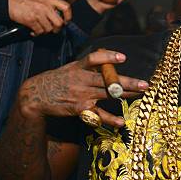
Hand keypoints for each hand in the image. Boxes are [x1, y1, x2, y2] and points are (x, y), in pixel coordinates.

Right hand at [8, 0, 70, 35]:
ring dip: (45, 31)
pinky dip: (37, 33)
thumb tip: (58, 15)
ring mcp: (39, 13)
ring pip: (49, 29)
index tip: (66, 21)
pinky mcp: (31, 20)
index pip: (66, 7)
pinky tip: (33, 30)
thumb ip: (49, 4)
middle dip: (56, 29)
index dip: (68, 16)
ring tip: (39, 28)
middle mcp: (46, 6)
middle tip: (52, 29)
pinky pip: (39, 31)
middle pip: (59, 23)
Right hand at [18, 49, 148, 125]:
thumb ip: (89, 66)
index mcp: (79, 67)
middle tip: (145, 84)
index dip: (108, 57)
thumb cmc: (58, 80)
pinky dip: (110, 119)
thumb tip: (110, 60)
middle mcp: (81, 79)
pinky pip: (98, 114)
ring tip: (141, 94)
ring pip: (108, 94)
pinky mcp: (80, 108)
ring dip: (126, 95)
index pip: (94, 59)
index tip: (123, 57)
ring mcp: (81, 94)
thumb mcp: (70, 68)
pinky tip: (121, 122)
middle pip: (108, 80)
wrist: (35, 96)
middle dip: (128, 82)